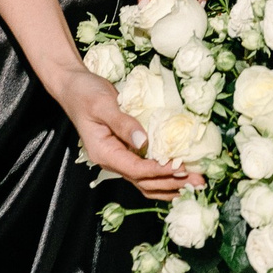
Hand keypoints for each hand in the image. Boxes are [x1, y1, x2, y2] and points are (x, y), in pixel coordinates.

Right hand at [54, 66, 200, 197]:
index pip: (135, 170)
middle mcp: (111, 160)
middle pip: (143, 182)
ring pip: (146, 182)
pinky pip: (145, 170)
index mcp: (104, 152)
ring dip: (170, 185)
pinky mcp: (125, 151)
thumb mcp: (102, 104)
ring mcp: (119, 157)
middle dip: (171, 184)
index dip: (158, 171)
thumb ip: (123, 123)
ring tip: (194, 185)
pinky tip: (179, 177)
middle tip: (197, 182)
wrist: (74, 87)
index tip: (180, 168)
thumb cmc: (85, 93)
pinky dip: (162, 177)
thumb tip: (144, 142)